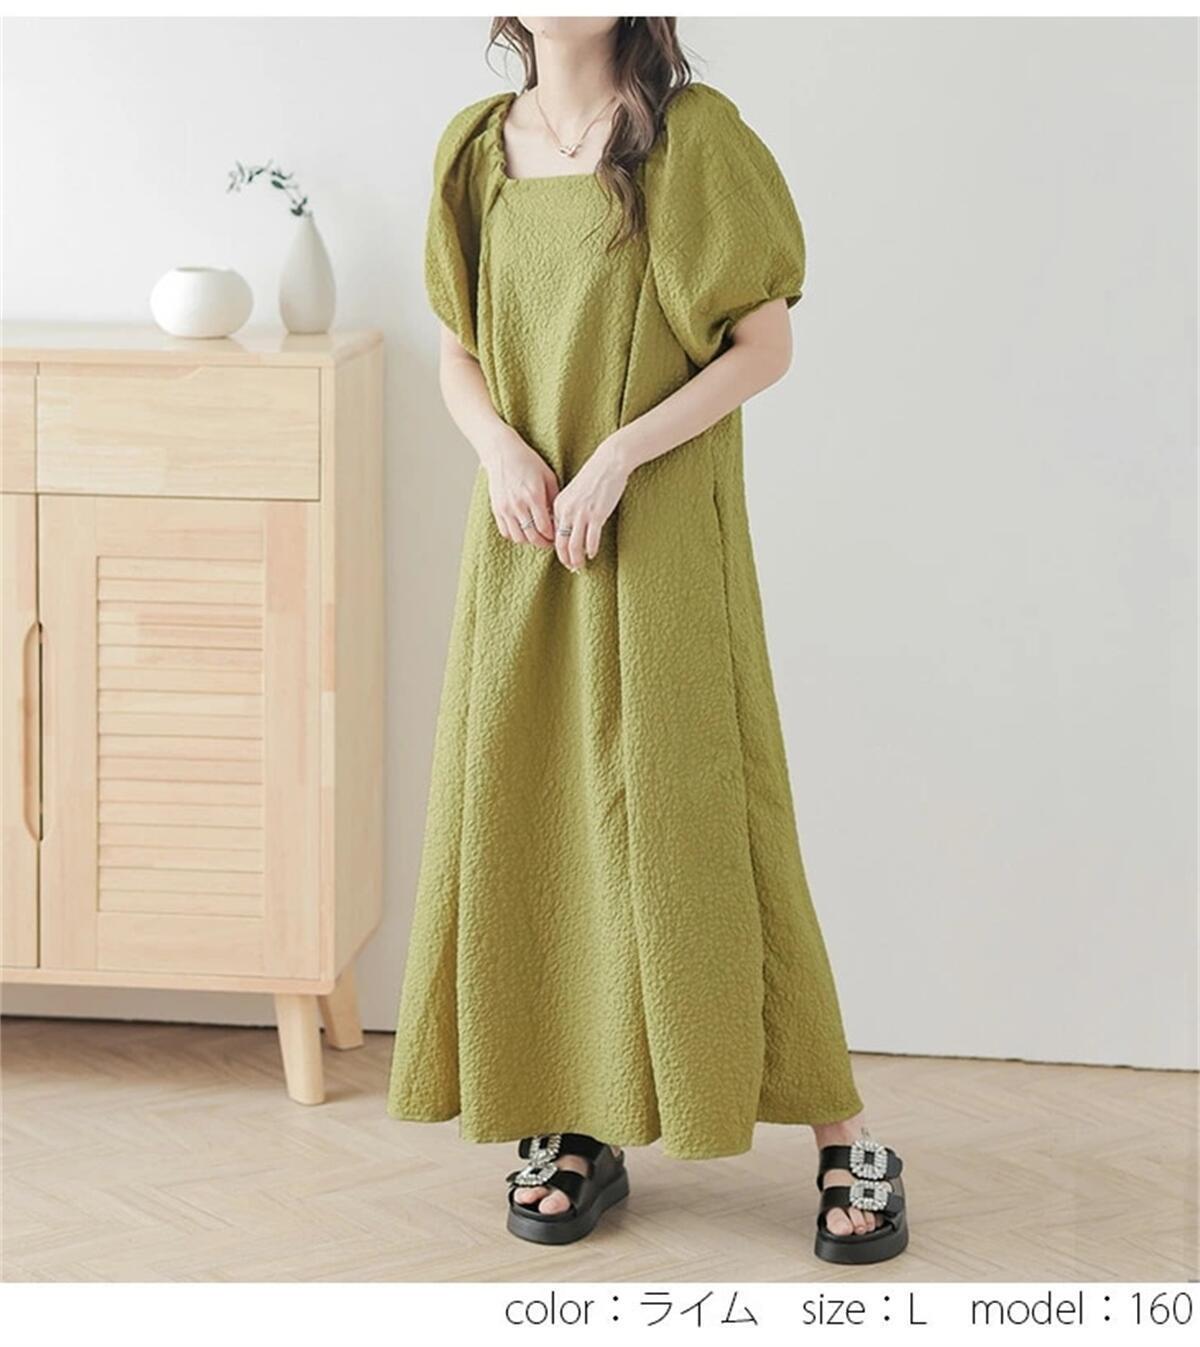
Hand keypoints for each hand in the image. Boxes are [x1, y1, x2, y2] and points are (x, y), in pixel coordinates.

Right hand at [481, 427, 558, 548]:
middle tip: (549, 543)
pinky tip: (523, 531)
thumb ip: (554, 498)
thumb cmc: (528, 462)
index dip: (553, 537)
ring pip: (518, 538)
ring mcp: (505, 508)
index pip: (545, 528)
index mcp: (534, 496)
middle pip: (532, 537)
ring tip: (536, 537)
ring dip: (529, 541)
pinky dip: (515, 536)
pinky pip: (506, 532)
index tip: (558, 537)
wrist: (502, 453)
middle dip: (543, 543)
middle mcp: (519, 505)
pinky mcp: (496, 509)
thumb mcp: (548, 476)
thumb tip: (559, 518)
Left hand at [552, 436, 630, 571]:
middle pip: (561, 543)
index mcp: (558, 505)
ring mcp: (581, 514)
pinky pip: (591, 540)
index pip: (554, 533)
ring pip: (574, 545)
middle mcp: (567, 511)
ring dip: (577, 559)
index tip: (564, 555)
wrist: (608, 463)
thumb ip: (567, 509)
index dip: (558, 548)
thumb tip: (567, 529)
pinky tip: (593, 554)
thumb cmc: (592, 477)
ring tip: (580, 565)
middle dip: (565, 558)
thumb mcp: (573, 493)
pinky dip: (591, 549)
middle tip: (570, 566)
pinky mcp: (597, 515)